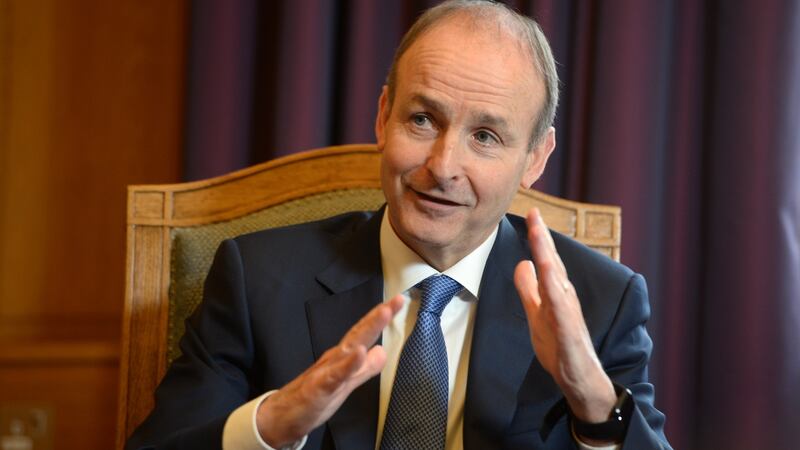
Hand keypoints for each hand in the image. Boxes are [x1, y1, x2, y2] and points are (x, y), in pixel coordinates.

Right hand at [256, 295, 403, 446]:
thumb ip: (365, 368)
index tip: (400, 300)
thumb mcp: (346, 382)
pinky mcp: (318, 388)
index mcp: (343, 356)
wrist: (282, 416)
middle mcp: (336, 357)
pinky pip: (335, 375)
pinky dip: (348, 364)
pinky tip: (359, 353)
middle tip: (397, 299)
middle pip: (360, 333)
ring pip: (349, 347)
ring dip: (367, 329)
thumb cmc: (314, 397)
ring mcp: (326, 371)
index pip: (365, 333)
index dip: (382, 317)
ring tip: (383, 313)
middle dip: (378, 316)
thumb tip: (382, 351)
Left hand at [513, 208, 615, 424]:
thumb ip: (528, 289)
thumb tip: (523, 263)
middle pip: (552, 262)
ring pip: (557, 281)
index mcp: (556, 291)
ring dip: (549, 258)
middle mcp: (565, 296)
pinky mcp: (568, 331)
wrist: (578, 376)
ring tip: (539, 236)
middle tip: (535, 214)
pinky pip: (561, 309)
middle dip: (543, 238)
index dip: (538, 237)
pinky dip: (556, 292)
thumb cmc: (559, 345)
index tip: (531, 213)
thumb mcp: (536, 312)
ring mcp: (568, 312)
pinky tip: (549, 278)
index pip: (545, 259)